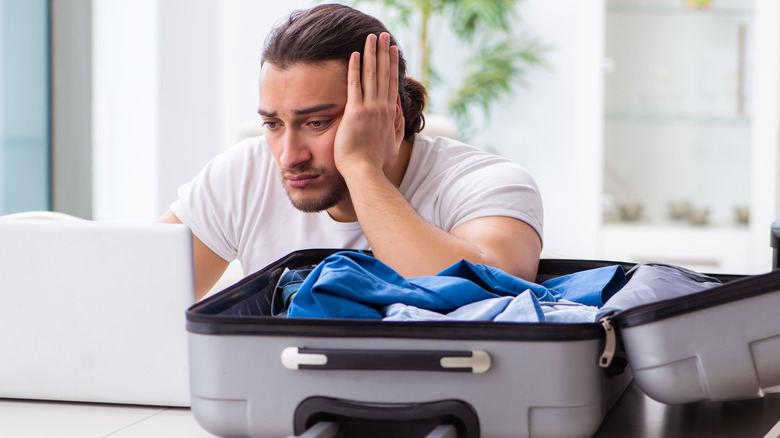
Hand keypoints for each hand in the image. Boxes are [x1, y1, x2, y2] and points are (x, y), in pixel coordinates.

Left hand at [334, 33, 404, 174]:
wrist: (365, 172)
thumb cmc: (376, 163)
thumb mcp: (393, 145)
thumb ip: (397, 127)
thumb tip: (398, 111)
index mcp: (390, 114)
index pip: (391, 83)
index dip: (392, 65)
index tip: (391, 50)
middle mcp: (382, 108)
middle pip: (384, 74)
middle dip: (383, 53)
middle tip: (383, 35)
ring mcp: (369, 109)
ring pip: (372, 76)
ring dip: (372, 54)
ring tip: (372, 38)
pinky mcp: (355, 113)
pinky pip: (355, 86)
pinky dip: (356, 70)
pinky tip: (356, 55)